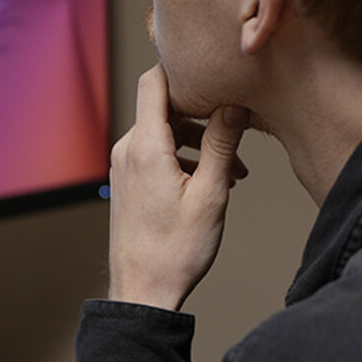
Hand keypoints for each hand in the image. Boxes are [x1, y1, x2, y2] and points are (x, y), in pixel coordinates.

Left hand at [107, 65, 248, 310]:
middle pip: (164, 107)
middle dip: (203, 114)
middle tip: (237, 131)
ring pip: (163, 133)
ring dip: (198, 141)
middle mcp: (127, 150)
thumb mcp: (211, 195)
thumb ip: (222, 145)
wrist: (143, 291)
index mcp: (145, 146)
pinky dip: (182, 158)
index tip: (212, 70)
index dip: (181, 69)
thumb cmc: (176, 250)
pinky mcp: (127, 183)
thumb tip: (234, 104)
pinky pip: (155, 154)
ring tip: (232, 171)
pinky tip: (209, 183)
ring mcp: (123, 167)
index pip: (154, 81)